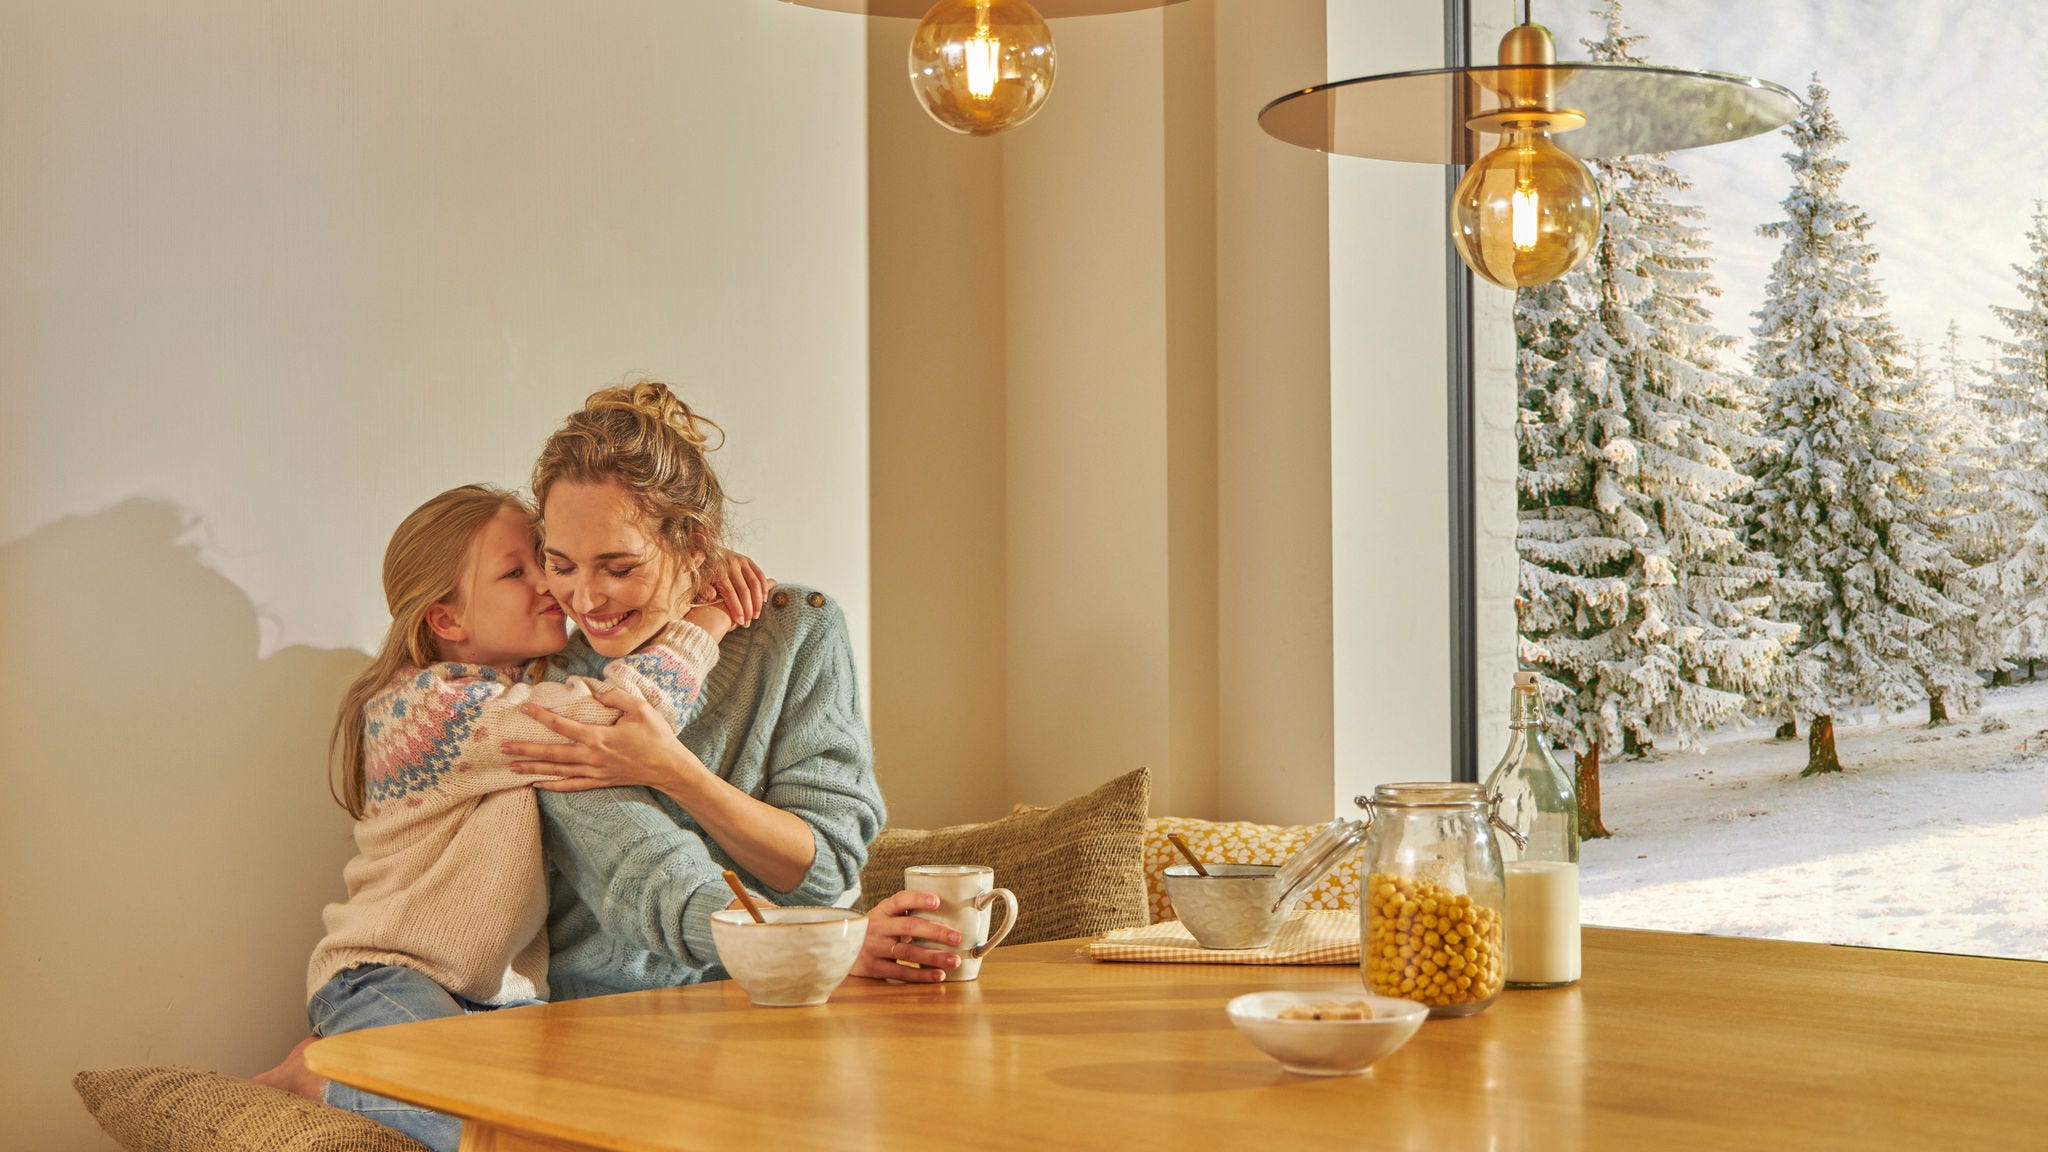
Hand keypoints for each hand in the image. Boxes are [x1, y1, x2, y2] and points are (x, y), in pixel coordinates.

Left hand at [504, 685, 705, 791]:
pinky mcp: (599, 782)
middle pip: (552, 753)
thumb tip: (596, 692)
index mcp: (600, 737)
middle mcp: (592, 757)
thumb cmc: (656, 736)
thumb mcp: (640, 709)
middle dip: (526, 749)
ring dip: (533, 767)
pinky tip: (537, 784)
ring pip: (557, 771)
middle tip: (503, 747)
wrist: (668, 767)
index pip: (563, 726)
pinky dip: (552, 786)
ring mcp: (594, 772)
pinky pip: (571, 786)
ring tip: (511, 765)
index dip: (542, 716)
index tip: (524, 708)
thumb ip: (616, 697)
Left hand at [698, 551, 773, 626]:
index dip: (736, 608)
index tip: (740, 622)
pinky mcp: (747, 560)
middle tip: (748, 622)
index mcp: (718, 571)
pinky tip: (764, 600)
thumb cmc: (701, 572)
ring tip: (756, 615)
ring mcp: (740, 561)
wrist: (704, 552)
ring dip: (758, 601)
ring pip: (755, 583)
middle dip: (748, 608)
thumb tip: (712, 596)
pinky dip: (764, 587)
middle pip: (744, 590)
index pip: (730, 593)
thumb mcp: (697, 580)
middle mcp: (731, 564)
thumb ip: (703, 589)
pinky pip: (759, 575)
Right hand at [849, 890, 963, 982]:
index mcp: (883, 910)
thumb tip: (951, 915)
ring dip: (933, 957)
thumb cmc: (876, 931)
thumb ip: (908, 914)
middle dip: (935, 932)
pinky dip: (921, 974)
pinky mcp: (874, 967)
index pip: (900, 900)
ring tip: (954, 960)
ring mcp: (874, 947)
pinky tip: (938, 975)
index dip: (918, 899)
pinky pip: (900, 971)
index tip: (937, 901)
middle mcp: (877, 927)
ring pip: (907, 952)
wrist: (841, 950)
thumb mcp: (885, 916)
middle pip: (908, 927)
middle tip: (957, 937)